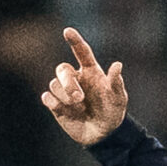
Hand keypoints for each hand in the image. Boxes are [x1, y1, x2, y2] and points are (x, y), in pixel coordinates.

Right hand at [40, 28, 127, 145]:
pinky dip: (52, 101)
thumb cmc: (112, 112)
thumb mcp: (118, 98)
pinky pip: (47, 97)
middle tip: (79, 97)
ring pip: (54, 84)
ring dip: (64, 95)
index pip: (81, 52)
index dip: (74, 41)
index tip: (67, 31)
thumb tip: (117, 65)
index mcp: (91, 71)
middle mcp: (76, 78)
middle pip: (62, 69)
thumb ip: (116, 82)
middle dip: (68, 81)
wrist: (103, 134)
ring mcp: (64, 92)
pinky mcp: (56, 106)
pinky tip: (61, 108)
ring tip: (77, 106)